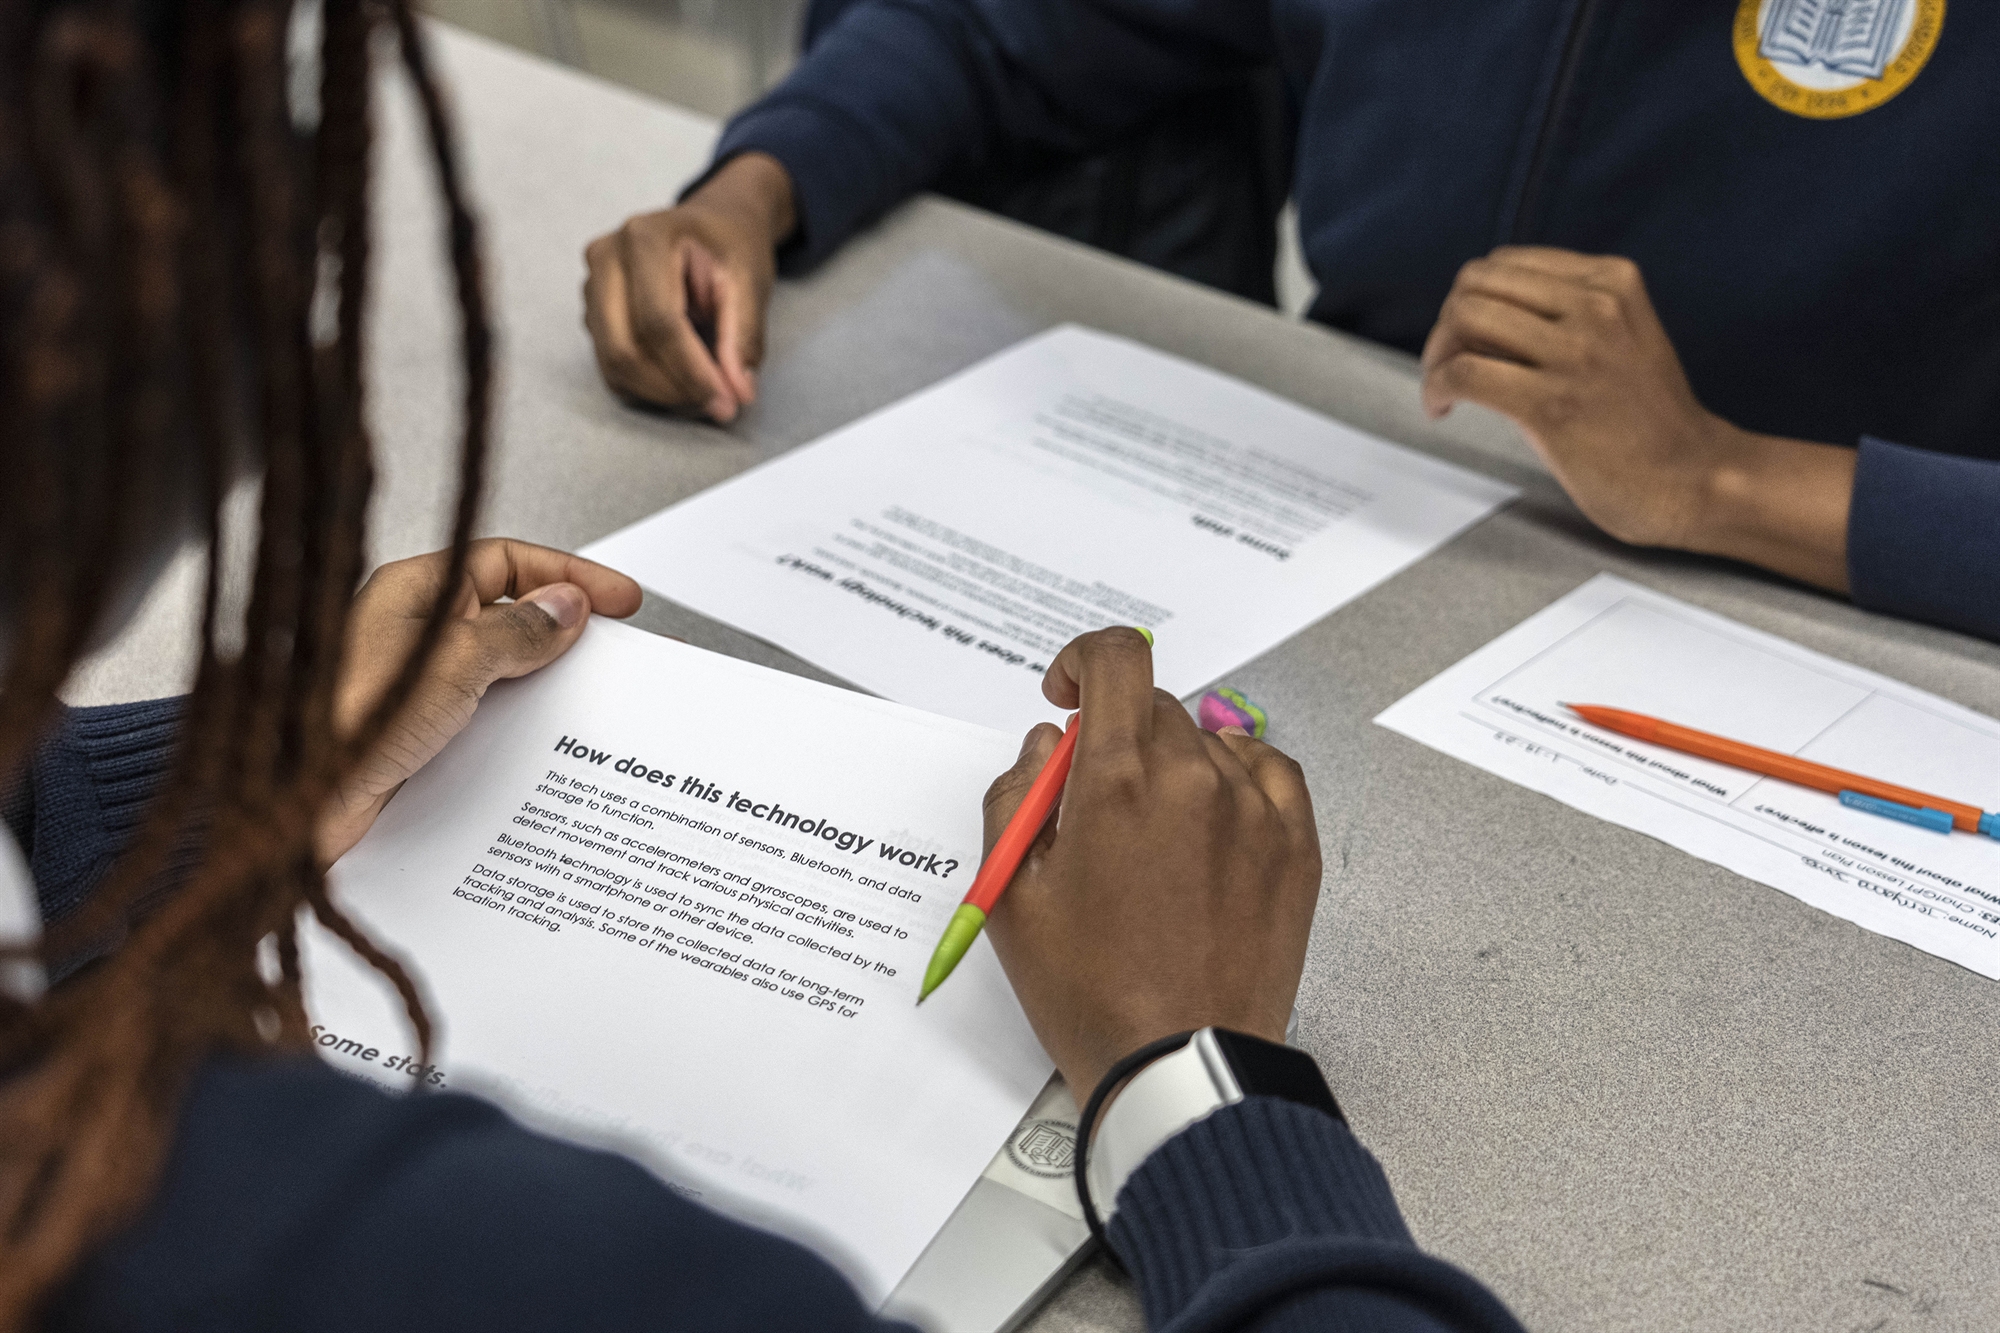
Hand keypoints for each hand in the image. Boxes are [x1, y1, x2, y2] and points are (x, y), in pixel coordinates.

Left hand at [316, 539, 642, 865]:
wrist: (296, 807)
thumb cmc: (345, 722)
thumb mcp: (457, 663)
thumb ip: (518, 631)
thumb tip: (564, 606)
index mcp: (414, 591)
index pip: (507, 562)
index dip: (569, 576)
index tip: (617, 598)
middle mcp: (412, 629)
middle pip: (506, 611)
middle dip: (561, 627)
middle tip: (608, 644)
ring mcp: (414, 680)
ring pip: (497, 665)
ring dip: (538, 678)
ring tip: (577, 694)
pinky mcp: (415, 728)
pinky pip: (480, 712)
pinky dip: (514, 718)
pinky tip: (533, 739)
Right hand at [582, 152, 795, 421]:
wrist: (710, 227)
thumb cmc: (729, 245)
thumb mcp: (750, 280)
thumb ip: (743, 336)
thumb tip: (738, 392)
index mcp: (644, 237)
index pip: (658, 321)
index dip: (691, 370)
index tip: (726, 402)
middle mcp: (606, 257)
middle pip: (625, 347)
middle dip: (673, 389)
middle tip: (719, 407)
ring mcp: (592, 286)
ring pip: (614, 363)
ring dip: (662, 394)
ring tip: (706, 397)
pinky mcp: (593, 313)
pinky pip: (612, 367)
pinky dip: (649, 388)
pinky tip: (684, 386)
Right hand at [981, 629, 1321, 1100]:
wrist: (1180, 1064)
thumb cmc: (1092, 993)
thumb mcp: (1013, 896)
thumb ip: (1015, 797)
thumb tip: (1046, 746)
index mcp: (1118, 780)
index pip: (1116, 658)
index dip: (1083, 660)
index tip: (1068, 693)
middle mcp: (1193, 778)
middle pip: (1154, 706)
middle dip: (1117, 734)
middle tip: (1096, 800)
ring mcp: (1254, 810)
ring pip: (1206, 742)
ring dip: (1172, 764)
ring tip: (1151, 839)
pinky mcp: (1295, 846)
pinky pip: (1268, 772)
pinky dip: (1234, 778)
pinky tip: (1208, 820)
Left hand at [1419, 246, 1853, 590]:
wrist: (1692, 478)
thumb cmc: (1645, 420)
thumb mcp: (1618, 337)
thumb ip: (1561, 315)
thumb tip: (1476, 314)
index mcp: (1612, 280)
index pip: (1505, 264)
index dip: (1472, 300)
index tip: (1469, 341)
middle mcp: (1595, 305)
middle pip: (1476, 284)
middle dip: (1446, 324)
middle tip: (1448, 367)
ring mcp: (1575, 353)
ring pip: (1464, 319)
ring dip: (1436, 356)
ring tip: (1444, 391)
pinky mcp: (1552, 403)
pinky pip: (1463, 373)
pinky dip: (1436, 388)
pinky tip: (1443, 410)